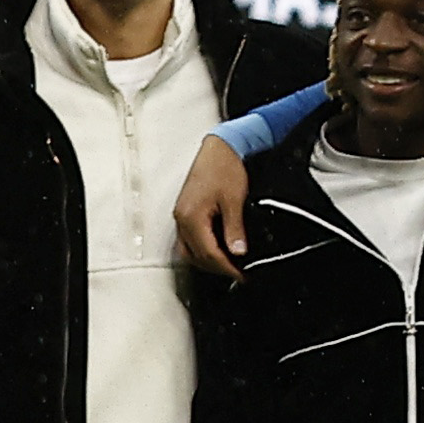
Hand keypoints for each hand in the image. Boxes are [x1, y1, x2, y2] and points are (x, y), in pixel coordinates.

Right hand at [175, 138, 255, 280]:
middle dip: (217, 268)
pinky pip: (189, 239)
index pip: (208, 253)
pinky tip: (218, 249)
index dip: (226, 268)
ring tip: (229, 265)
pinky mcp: (186, 212)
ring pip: (189, 250)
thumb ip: (234, 228)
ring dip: (208, 261)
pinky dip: (202, 249)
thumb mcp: (234, 200)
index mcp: (192, 217)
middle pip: (195, 256)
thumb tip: (238, 251)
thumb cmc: (224, 167)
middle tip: (238, 274)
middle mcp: (182, 219)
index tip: (242, 274)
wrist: (219, 148)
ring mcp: (181, 216)